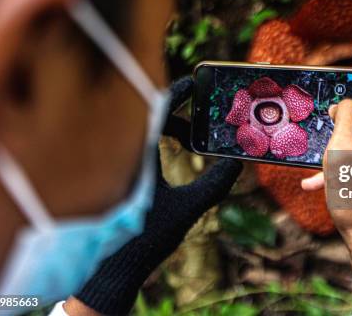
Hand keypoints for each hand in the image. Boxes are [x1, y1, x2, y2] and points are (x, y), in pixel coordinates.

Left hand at [69, 76, 242, 314]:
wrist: (114, 268)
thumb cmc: (145, 238)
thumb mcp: (187, 208)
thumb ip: (214, 184)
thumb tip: (236, 163)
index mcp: (135, 155)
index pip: (156, 109)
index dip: (177, 93)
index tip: (195, 84)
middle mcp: (123, 155)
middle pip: (151, 117)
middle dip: (178, 115)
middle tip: (201, 119)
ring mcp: (120, 165)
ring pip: (144, 132)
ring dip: (169, 130)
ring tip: (192, 138)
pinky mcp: (119, 177)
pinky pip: (140, 147)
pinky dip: (159, 143)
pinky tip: (175, 154)